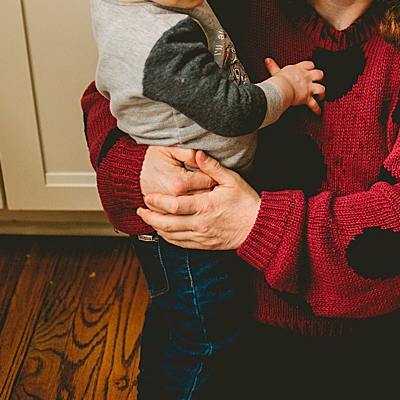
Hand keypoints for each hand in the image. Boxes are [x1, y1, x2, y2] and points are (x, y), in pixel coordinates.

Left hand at [138, 150, 261, 249]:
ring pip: (172, 235)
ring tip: (147, 218)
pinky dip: (168, 238)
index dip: (157, 202)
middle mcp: (201, 224)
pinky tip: (162, 231)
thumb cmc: (247, 202)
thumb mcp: (232, 180)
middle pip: (167, 223)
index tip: (148, 196)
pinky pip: (181, 244)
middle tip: (140, 209)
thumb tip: (198, 153)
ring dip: (156, 227)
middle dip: (150, 216)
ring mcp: (201, 237)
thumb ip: (212, 167)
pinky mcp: (204, 245)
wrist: (259, 228)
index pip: (174, 206)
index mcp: (206, 206)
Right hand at [264, 57, 324, 113]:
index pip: (309, 64)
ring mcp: (308, 88)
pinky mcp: (308, 98)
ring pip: (321, 88)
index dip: (311, 67)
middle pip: (319, 74)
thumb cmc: (279, 80)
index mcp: (299, 70)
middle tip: (318, 80)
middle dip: (320, 77)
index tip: (310, 69)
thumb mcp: (276, 71)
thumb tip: (268, 60)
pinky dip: (316, 109)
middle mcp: (306, 78)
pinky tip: (318, 111)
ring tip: (320, 96)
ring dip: (322, 93)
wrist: (282, 88)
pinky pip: (314, 104)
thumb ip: (273, 66)